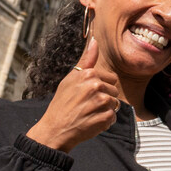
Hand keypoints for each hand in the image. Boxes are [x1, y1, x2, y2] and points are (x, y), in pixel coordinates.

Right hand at [26, 35, 121, 153]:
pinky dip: (104, 122)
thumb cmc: (62, 103)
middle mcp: (95, 86)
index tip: (88, 94)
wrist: (55, 129)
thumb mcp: (70, 78)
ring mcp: (101, 102)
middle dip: (105, 98)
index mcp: (88, 74)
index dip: (101, 87)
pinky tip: (91, 122)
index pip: (111, 78)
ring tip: (89, 113)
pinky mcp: (105, 118)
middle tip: (87, 105)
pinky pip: (113, 117)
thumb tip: (95, 41)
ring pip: (115, 104)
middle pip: (114, 91)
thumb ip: (86, 60)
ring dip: (105, 110)